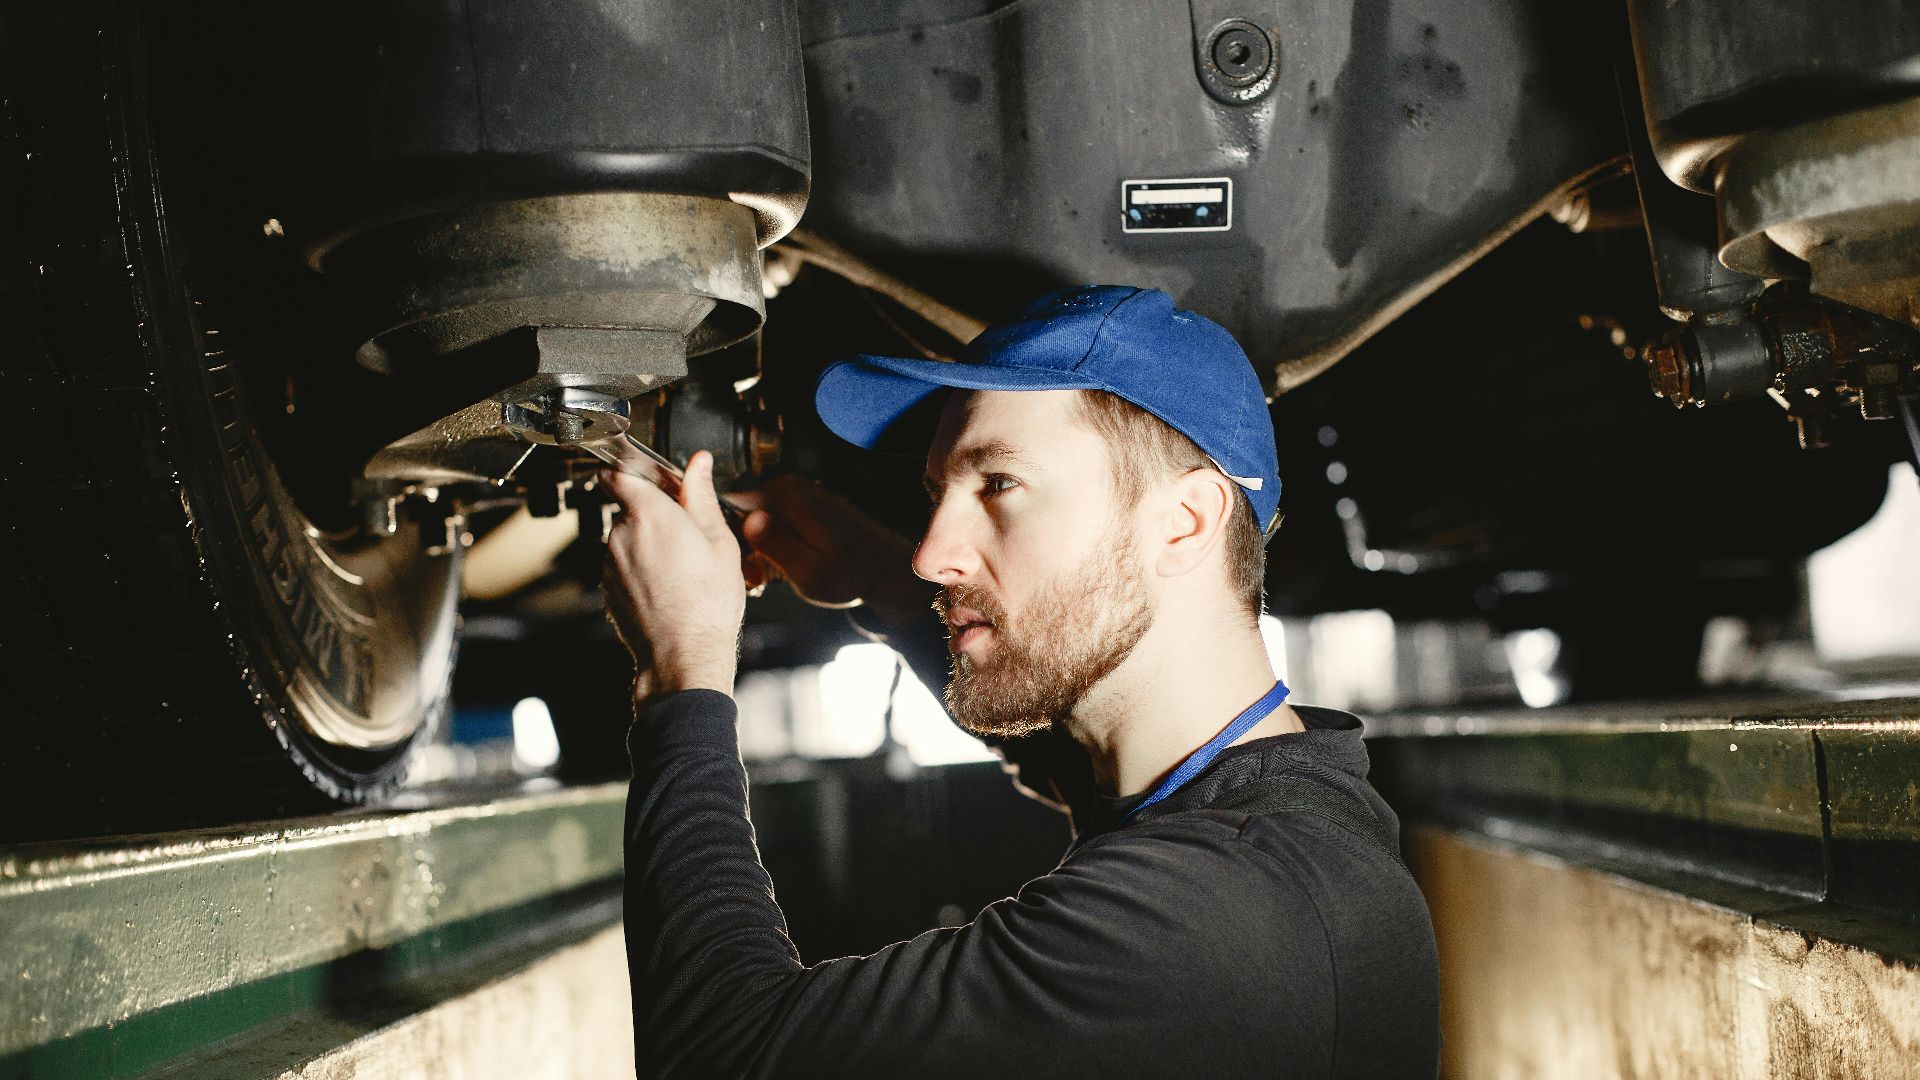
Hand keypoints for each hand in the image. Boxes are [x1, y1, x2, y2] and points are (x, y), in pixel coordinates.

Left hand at [600, 451, 745, 700]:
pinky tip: (667, 588)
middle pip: (628, 509)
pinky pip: (622, 566)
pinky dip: (639, 571)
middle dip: (651, 516)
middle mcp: (621, 534)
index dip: (631, 473)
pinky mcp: (607, 587)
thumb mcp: (719, 542)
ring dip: (646, 545)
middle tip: (685, 536)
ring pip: (626, 539)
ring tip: (680, 569)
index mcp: (650, 514)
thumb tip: (699, 465)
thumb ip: (701, 497)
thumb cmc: (706, 605)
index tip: (649, 480)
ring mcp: (610, 563)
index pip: (618, 474)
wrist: (683, 655)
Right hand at [728, 475, 928, 627]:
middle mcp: (789, 486)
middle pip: (739, 510)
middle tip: (755, 579)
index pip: (730, 503)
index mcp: (788, 498)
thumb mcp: (810, 572)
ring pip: (752, 517)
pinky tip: (779, 566)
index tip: (740, 565)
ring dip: (754, 548)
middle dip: (740, 544)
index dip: (726, 536)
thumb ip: (777, 545)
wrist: (884, 567)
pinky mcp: (800, 501)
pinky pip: (768, 519)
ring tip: (766, 577)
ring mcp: (795, 491)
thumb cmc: (850, 575)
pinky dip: (768, 544)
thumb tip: (749, 518)